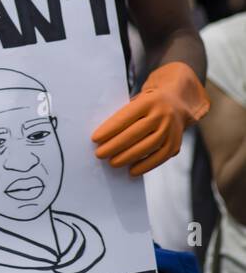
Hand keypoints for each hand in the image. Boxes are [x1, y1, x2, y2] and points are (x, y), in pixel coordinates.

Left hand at [92, 61, 210, 176]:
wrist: (176, 104)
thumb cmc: (145, 106)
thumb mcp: (136, 102)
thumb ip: (123, 116)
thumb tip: (102, 138)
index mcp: (148, 102)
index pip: (125, 117)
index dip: (109, 129)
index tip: (95, 139)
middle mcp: (162, 115)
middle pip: (135, 133)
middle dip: (115, 146)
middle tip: (99, 154)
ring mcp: (171, 130)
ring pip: (148, 146)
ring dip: (128, 157)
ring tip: (112, 162)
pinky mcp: (176, 144)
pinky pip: (160, 157)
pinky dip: (145, 166)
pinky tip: (131, 171)